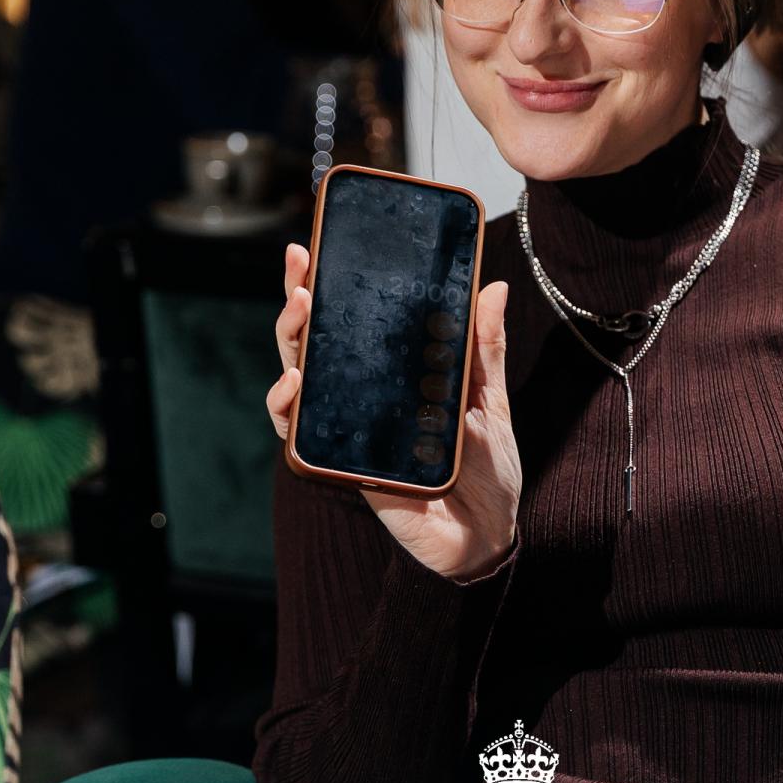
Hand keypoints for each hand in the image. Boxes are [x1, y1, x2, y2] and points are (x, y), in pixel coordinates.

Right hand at [266, 242, 522, 581]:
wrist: (487, 535)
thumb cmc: (488, 469)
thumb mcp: (490, 399)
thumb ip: (485, 348)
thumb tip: (494, 287)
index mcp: (395, 375)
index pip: (352, 323)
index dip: (327, 286)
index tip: (314, 247)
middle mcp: (362, 397)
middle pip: (314, 342)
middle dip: (297, 299)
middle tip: (299, 267)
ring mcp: (347, 427)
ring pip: (298, 379)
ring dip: (290, 341)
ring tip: (298, 308)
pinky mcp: (341, 462)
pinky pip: (299, 434)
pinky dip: (288, 407)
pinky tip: (294, 381)